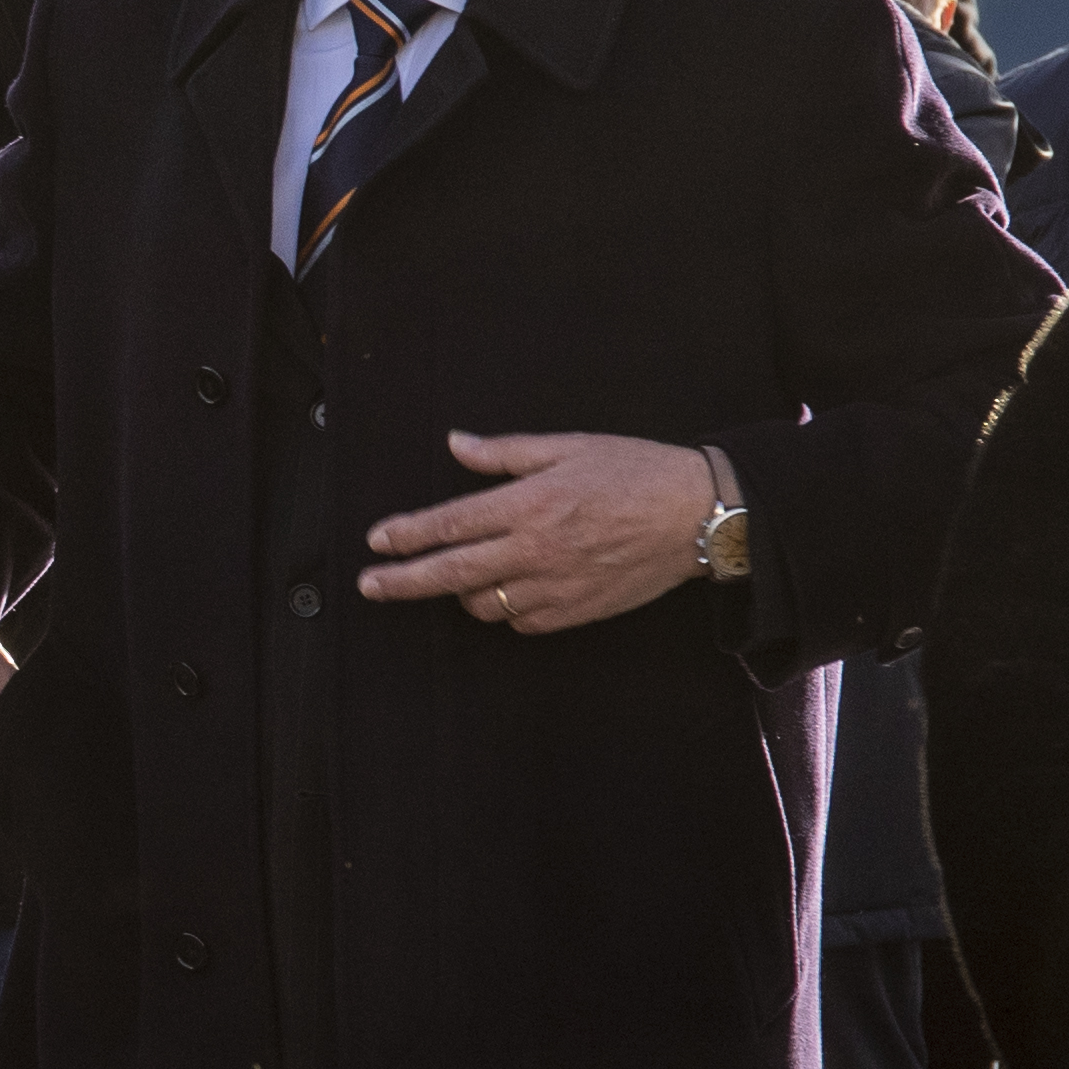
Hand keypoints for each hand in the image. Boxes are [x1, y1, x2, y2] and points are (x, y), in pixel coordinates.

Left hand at [359, 428, 714, 631]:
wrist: (698, 514)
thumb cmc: (635, 472)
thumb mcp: (568, 447)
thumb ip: (505, 453)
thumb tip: (457, 445)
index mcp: (528, 505)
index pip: (449, 524)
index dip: (406, 535)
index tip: (376, 543)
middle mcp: (534, 550)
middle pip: (450, 574)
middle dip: (402, 581)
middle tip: (370, 585)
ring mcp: (555, 586)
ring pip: (483, 606)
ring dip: (461, 594)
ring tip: (454, 579)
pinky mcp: (577, 611)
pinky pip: (523, 622)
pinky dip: (506, 612)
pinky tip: (507, 594)